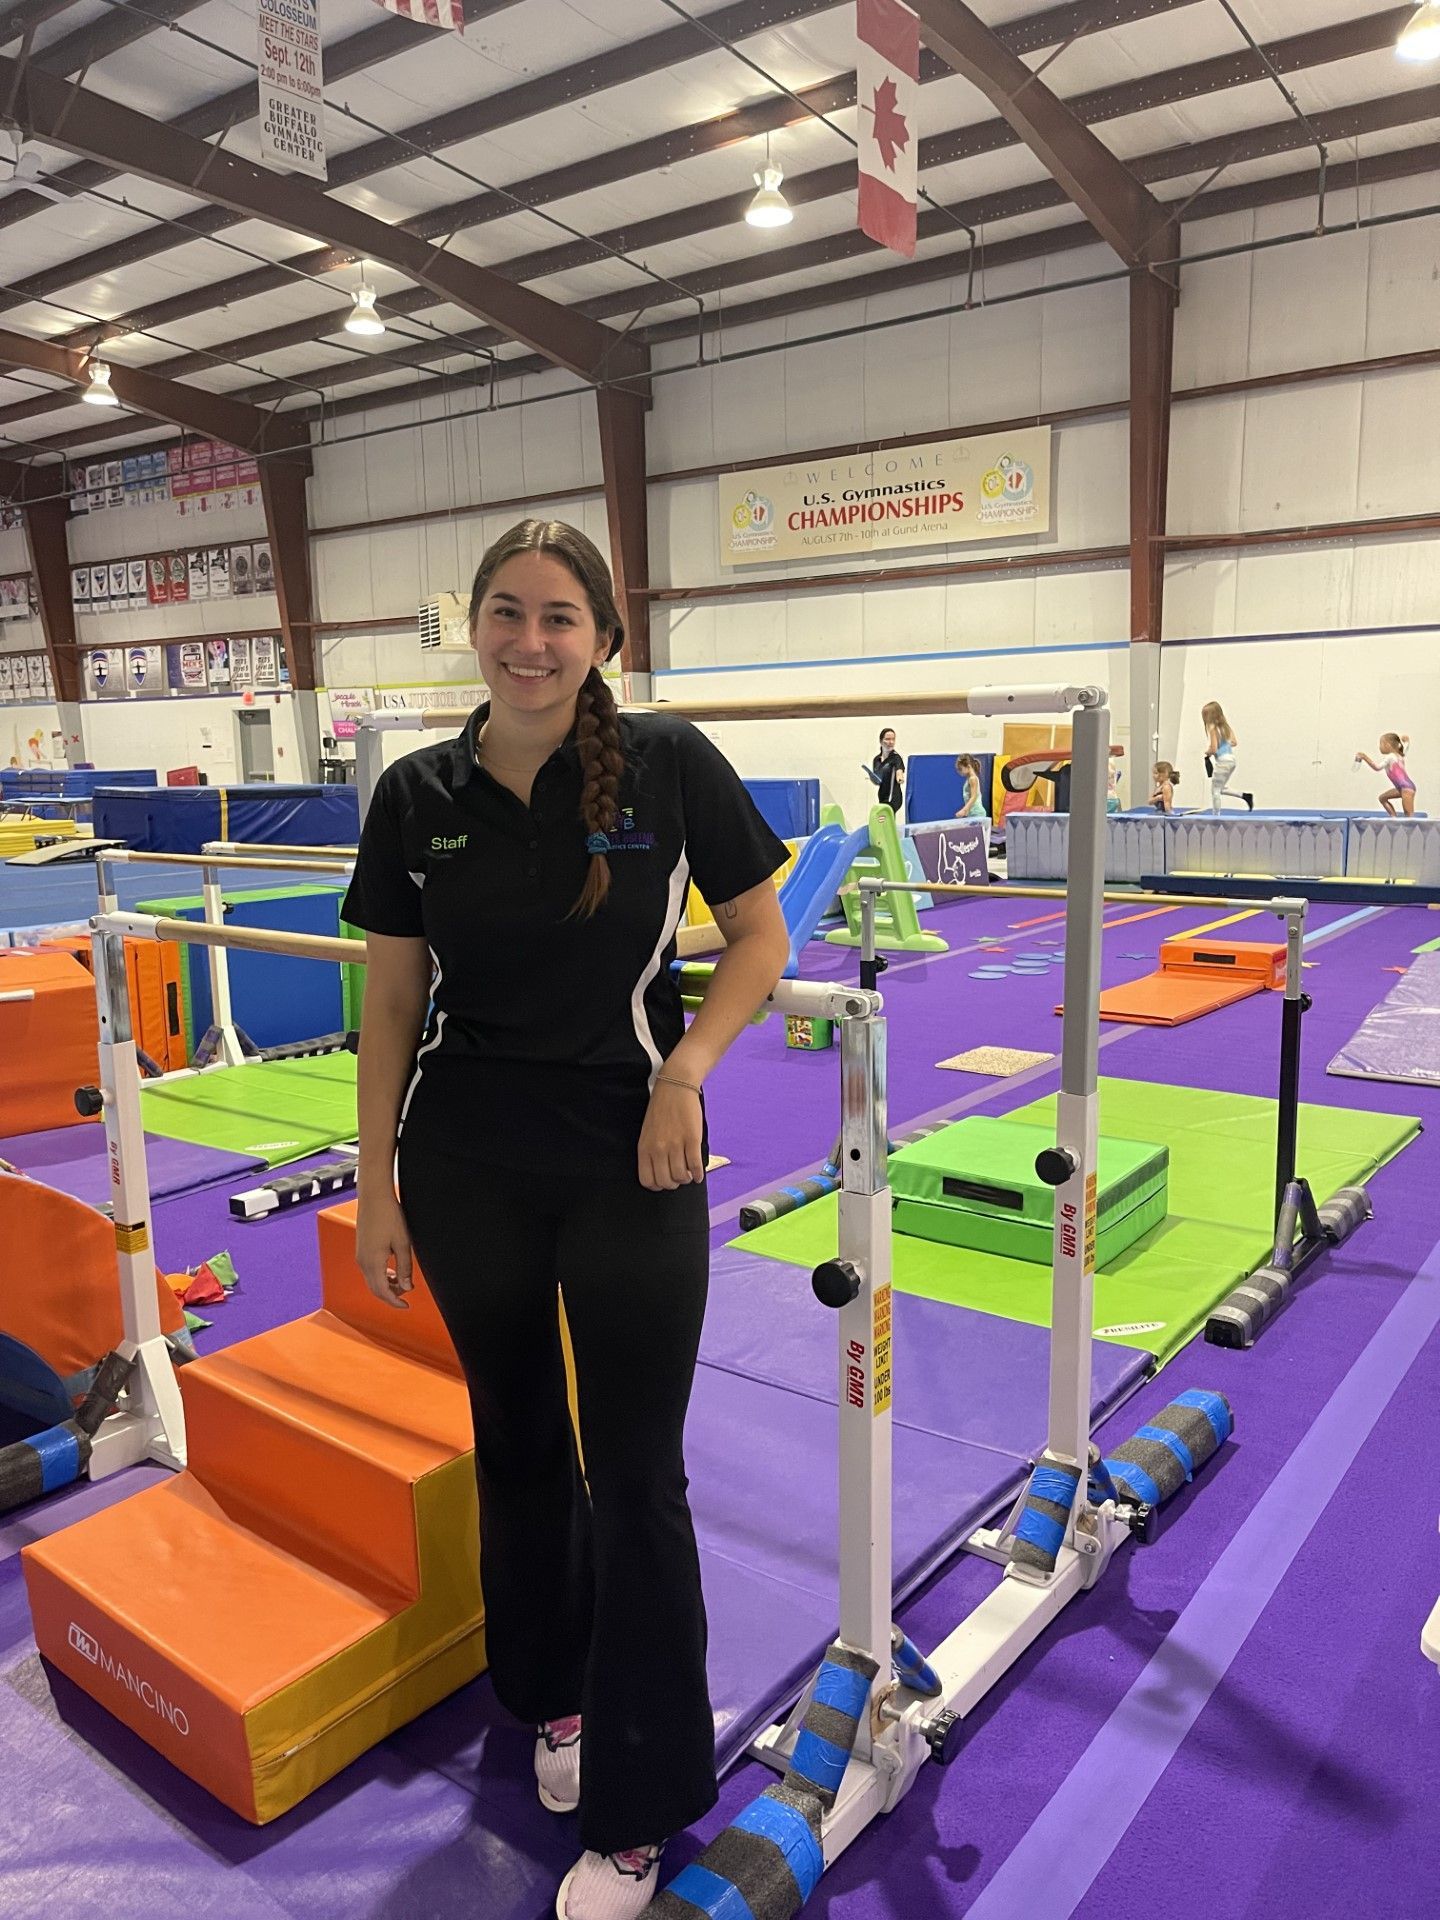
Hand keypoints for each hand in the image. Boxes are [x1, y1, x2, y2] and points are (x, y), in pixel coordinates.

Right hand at [355, 1182, 413, 1307]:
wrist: (374, 1197)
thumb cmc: (389, 1216)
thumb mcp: (403, 1243)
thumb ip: (405, 1268)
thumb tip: (407, 1287)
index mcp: (373, 1262)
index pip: (383, 1292)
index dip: (395, 1302)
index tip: (406, 1306)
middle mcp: (363, 1262)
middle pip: (375, 1289)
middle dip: (391, 1295)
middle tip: (407, 1294)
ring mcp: (360, 1256)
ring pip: (372, 1280)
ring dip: (386, 1285)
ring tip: (402, 1281)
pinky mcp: (361, 1250)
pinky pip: (370, 1271)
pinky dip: (381, 1276)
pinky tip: (393, 1270)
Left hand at [638, 1078, 705, 1190]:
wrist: (675, 1086)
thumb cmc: (661, 1108)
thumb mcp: (647, 1132)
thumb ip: (651, 1151)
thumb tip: (661, 1172)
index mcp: (644, 1148)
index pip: (647, 1180)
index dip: (658, 1185)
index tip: (665, 1181)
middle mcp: (658, 1149)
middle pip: (666, 1182)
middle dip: (674, 1184)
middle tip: (679, 1177)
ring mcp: (675, 1145)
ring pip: (681, 1176)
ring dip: (686, 1178)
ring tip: (689, 1173)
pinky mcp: (692, 1140)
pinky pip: (695, 1166)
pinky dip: (698, 1174)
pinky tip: (699, 1174)